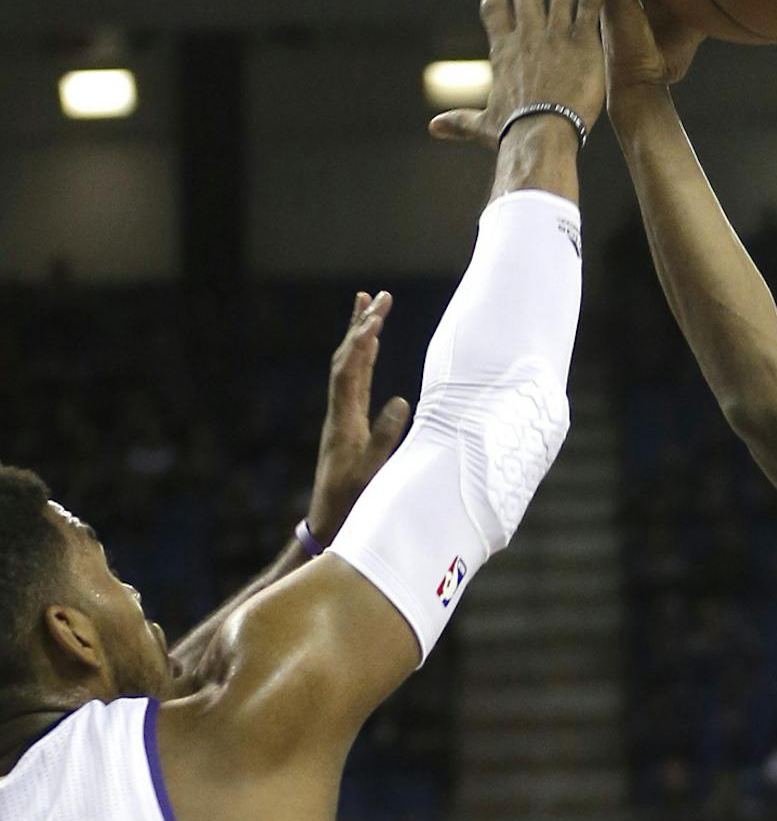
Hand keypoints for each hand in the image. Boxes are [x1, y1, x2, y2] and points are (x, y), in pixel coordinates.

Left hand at [307, 292, 412, 538]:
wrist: (330, 524)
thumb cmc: (352, 503)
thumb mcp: (372, 473)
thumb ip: (386, 438)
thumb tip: (402, 401)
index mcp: (344, 421)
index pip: (350, 371)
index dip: (360, 342)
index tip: (375, 316)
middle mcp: (340, 413)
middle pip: (347, 359)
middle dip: (361, 326)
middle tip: (375, 295)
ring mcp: (344, 418)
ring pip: (350, 368)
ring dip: (360, 337)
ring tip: (369, 308)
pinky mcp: (350, 425)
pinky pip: (356, 383)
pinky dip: (363, 360)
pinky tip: (369, 349)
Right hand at [427, 0, 613, 143]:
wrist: (540, 134)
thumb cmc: (513, 134)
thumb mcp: (483, 125)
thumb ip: (461, 122)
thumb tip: (433, 129)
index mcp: (502, 50)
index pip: (494, 10)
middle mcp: (526, 34)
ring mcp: (554, 34)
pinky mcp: (581, 42)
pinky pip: (590, 3)